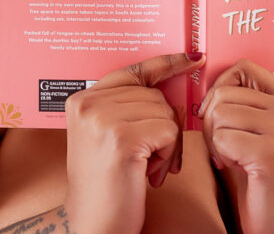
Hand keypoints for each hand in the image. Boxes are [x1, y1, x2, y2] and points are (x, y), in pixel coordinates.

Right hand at [64, 52, 204, 233]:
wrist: (94, 225)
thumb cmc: (107, 185)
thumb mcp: (108, 136)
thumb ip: (128, 107)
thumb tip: (171, 83)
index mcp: (81, 99)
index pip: (132, 71)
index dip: (165, 63)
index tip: (192, 57)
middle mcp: (88, 104)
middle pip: (154, 95)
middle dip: (164, 127)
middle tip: (151, 158)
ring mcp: (102, 119)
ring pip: (164, 112)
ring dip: (167, 143)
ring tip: (146, 168)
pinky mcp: (121, 138)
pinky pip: (168, 131)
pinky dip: (168, 154)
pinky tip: (150, 173)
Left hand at [199, 59, 273, 233]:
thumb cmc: (263, 176)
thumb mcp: (259, 130)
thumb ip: (243, 102)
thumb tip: (203, 73)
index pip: (243, 67)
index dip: (220, 87)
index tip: (218, 111)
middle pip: (224, 93)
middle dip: (211, 120)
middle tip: (223, 145)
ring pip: (219, 113)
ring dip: (215, 139)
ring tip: (232, 156)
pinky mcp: (271, 151)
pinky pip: (221, 137)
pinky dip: (220, 155)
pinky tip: (238, 167)